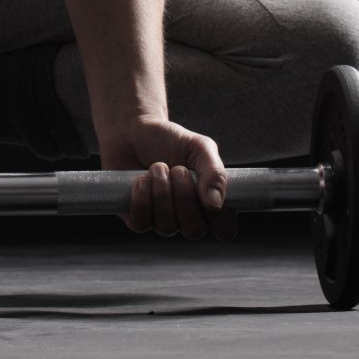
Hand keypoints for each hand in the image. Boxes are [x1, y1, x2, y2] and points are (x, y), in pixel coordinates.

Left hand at [100, 117, 238, 241]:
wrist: (133, 129)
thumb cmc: (169, 140)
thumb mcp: (200, 147)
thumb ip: (214, 172)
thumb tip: (215, 204)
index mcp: (208, 202)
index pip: (224, 229)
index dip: (221, 221)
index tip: (210, 200)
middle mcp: (186, 216)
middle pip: (194, 230)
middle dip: (184, 197)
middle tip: (177, 169)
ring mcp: (160, 219)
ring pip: (167, 227)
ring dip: (161, 192)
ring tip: (157, 167)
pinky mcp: (135, 217)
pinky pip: (141, 224)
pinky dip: (141, 199)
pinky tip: (140, 180)